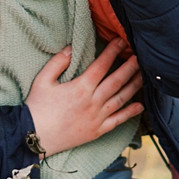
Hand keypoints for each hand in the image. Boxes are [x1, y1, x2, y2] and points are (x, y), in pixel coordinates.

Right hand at [25, 38, 143, 156]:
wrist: (34, 137)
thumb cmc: (37, 108)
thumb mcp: (42, 80)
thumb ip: (58, 63)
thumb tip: (71, 49)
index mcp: (80, 87)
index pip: (101, 66)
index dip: (112, 52)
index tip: (121, 41)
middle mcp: (93, 102)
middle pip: (116, 81)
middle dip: (130, 66)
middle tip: (140, 55)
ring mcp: (97, 117)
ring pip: (121, 99)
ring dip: (134, 85)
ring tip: (143, 75)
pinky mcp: (97, 131)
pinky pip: (118, 121)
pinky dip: (131, 113)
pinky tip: (140, 105)